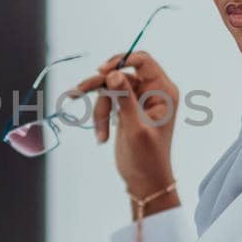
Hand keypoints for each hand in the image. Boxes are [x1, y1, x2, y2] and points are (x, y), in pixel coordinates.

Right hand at [68, 50, 180, 200]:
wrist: (144, 180)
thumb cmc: (148, 157)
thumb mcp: (136, 128)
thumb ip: (125, 99)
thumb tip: (114, 74)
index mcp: (163, 91)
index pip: (143, 61)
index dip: (121, 61)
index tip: (102, 71)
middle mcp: (152, 91)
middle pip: (120, 73)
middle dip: (101, 84)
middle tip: (78, 91)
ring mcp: (137, 99)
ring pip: (109, 88)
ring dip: (99, 108)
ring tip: (100, 133)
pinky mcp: (125, 108)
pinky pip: (107, 100)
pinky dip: (100, 116)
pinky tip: (102, 136)